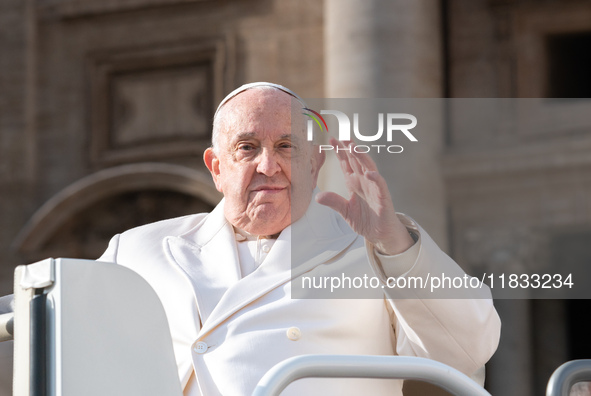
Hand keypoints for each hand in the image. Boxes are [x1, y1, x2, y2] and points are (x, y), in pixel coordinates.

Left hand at [315, 138, 413, 255]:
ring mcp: (374, 188)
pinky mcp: (383, 197)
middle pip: (356, 161)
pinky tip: (369, 173)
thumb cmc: (366, 221)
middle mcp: (364, 182)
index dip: (340, 152)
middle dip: (349, 149)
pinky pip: (380, 185)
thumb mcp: (345, 211)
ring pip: (369, 167)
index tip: (332, 140)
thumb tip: (318, 197)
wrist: (380, 234)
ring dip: (362, 157)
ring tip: (354, 147)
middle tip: (342, 137)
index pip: (346, 163)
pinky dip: (376, 178)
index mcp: (354, 183)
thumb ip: (334, 202)